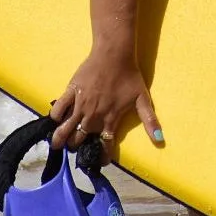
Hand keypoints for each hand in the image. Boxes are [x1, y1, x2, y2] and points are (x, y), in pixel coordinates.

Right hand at [49, 42, 162, 160]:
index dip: (101, 156)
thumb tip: (160, 139)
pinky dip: (55, 117)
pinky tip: (55, 121)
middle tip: (76, 147)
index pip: (104, 145)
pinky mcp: (70, 92)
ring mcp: (80, 105)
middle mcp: (93, 116)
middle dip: (78, 147)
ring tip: (57, 144)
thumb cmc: (129, 75)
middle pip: (80, 140)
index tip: (99, 160)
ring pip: (65, 129)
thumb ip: (150, 120)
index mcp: (110, 119)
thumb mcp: (142, 98)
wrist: (114, 54)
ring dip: (60, 139)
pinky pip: (58, 109)